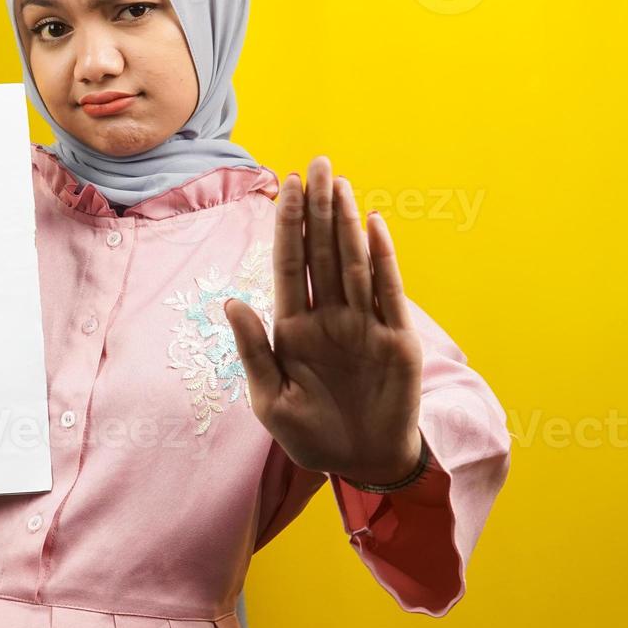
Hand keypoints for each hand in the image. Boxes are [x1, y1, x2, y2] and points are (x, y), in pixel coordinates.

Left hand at [224, 156, 422, 486]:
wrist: (361, 463)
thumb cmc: (311, 435)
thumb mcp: (270, 400)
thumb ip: (253, 350)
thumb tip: (231, 302)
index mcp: (293, 328)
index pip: (289, 264)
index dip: (288, 225)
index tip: (285, 185)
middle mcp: (329, 318)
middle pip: (322, 252)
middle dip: (318, 209)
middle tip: (315, 164)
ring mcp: (363, 325)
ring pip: (354, 263)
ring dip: (347, 224)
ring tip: (340, 184)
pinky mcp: (396, 340)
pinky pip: (388, 292)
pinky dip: (383, 259)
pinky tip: (374, 225)